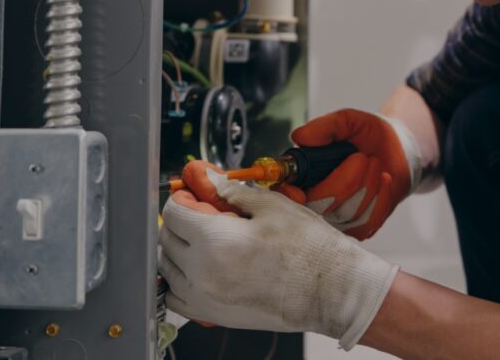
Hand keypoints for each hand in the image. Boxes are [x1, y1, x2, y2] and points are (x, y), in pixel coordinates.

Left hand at [159, 177, 398, 348]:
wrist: (332, 292)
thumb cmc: (311, 253)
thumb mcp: (274, 207)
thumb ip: (234, 193)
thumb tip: (213, 183)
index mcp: (215, 242)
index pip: (174, 213)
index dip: (184, 198)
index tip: (195, 195)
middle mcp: (202, 273)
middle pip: (166, 239)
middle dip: (179, 221)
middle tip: (202, 213)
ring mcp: (205, 298)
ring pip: (167, 269)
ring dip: (177, 250)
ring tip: (203, 241)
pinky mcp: (214, 316)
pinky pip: (176, 298)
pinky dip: (179, 281)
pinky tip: (199, 269)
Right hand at [284, 109, 422, 239]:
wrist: (399, 149)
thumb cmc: (367, 135)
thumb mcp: (347, 121)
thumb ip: (324, 127)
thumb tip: (300, 137)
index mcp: (303, 176)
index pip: (283, 196)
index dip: (287, 199)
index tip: (299, 193)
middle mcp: (316, 202)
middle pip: (320, 207)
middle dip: (346, 182)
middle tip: (362, 158)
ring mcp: (338, 220)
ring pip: (347, 213)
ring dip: (368, 184)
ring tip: (374, 165)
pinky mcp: (361, 229)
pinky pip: (368, 221)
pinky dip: (381, 196)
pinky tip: (383, 181)